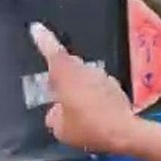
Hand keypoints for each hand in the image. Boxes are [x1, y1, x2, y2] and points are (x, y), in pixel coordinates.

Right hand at [29, 22, 139, 153]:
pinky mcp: (116, 87)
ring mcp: (103, 77)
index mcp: (66, 75)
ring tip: (76, 104)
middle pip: (70, 64)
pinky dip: (93, 93)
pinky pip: (99, 86)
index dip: (44, 40)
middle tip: (56, 86)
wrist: (123, 132)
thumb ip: (55, 115)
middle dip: (63, 71)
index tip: (37, 28)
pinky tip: (93, 110)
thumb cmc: (87, 127)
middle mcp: (85, 71)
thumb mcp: (60, 127)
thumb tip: (58, 112)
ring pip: (85, 75)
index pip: (52, 52)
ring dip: (80, 85)